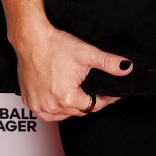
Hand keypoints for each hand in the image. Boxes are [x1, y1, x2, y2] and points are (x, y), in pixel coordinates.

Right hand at [16, 23, 132, 121]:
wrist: (32, 40)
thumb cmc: (56, 46)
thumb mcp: (87, 53)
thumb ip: (108, 63)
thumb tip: (126, 68)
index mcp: (67, 97)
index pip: (92, 106)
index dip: (105, 100)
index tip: (112, 94)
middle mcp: (51, 106)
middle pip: (78, 111)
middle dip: (90, 102)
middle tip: (99, 91)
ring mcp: (38, 105)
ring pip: (62, 115)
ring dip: (73, 107)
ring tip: (81, 94)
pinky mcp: (29, 102)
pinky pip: (46, 113)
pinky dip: (56, 109)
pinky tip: (61, 99)